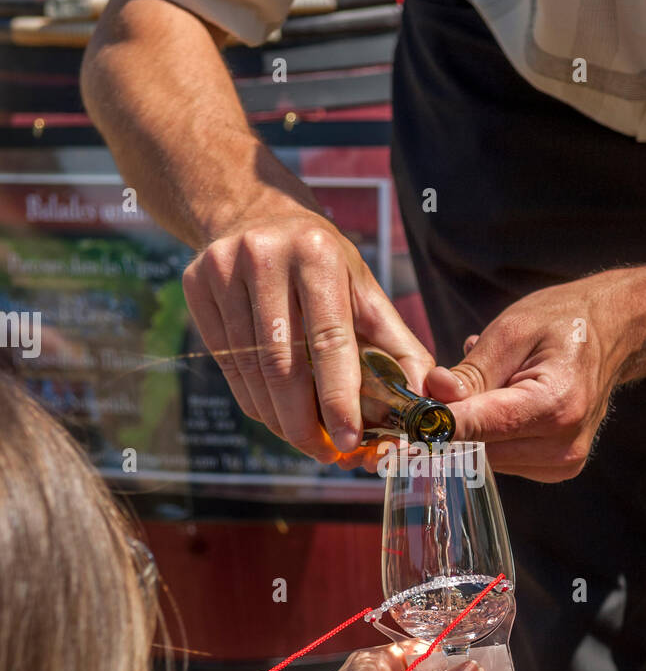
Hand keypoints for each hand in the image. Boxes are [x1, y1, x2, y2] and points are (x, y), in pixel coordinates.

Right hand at [182, 204, 434, 459]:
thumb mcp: (365, 291)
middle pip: (282, 363)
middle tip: (324, 455)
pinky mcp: (195, 285)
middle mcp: (266, 256)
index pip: (328, 339)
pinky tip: (274, 413)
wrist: (256, 215)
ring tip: (303, 439)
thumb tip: (426, 401)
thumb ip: (398, 346)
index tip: (348, 441)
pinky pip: (226, 364)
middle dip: (304, 422)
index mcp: (318, 255)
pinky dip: (252, 399)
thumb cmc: (324, 266)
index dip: (337, 397)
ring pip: (250, 370)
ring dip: (277, 418)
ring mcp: (223, 268)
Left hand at [424, 272, 645, 481]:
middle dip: (453, 425)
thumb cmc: (562, 322)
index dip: (438, 427)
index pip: (482, 427)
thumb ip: (472, 371)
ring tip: (493, 385)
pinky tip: (504, 402)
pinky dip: (492, 434)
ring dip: (474, 428)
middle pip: (480, 450)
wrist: (613, 332)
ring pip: (486, 458)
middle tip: (441, 390)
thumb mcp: (512, 331)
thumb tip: (433, 397)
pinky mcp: (558, 469)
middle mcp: (563, 445)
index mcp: (556, 406)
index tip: (405, 426)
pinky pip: (502, 458)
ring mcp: (563, 463)